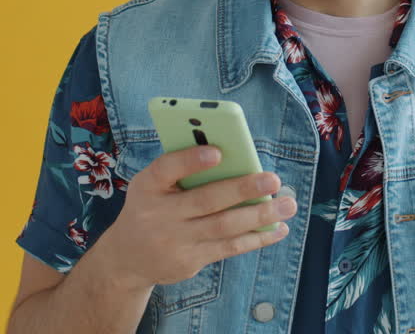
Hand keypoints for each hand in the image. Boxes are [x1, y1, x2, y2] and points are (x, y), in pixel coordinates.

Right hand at [93, 146, 296, 290]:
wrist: (126, 257)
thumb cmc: (151, 206)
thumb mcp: (153, 185)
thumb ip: (182, 170)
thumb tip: (235, 160)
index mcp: (147, 186)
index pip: (166, 169)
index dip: (191, 161)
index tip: (219, 152)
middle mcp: (158, 214)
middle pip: (206, 200)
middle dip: (243, 189)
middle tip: (273, 179)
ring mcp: (175, 241)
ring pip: (224, 227)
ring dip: (260, 215)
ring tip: (288, 204)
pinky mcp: (190, 261)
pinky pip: (229, 247)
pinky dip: (256, 238)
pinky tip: (278, 228)